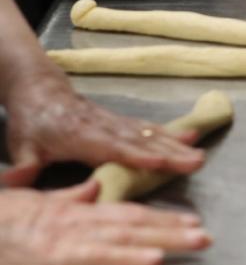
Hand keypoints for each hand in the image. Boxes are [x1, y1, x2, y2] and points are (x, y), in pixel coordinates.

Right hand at [0, 181, 210, 264]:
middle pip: (133, 228)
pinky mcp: (56, 260)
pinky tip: (150, 262)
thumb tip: (94, 190)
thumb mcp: (36, 203)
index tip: (192, 221)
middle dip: (171, 232)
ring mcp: (66, 247)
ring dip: (155, 244)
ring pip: (119, 244)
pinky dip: (123, 262)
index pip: (128, 214)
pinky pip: (95, 262)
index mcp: (76, 214)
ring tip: (188, 244)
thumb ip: (69, 199)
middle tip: (206, 237)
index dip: (162, 217)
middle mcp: (76, 227)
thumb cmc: (1, 219)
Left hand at [2, 68, 204, 186]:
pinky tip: (190, 136)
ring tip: (199, 153)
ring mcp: (115, 121)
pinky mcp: (121, 121)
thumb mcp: (21, 146)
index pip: (113, 147)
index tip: (160, 162)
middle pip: (141, 140)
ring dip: (176, 144)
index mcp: (81, 134)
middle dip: (171, 152)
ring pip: (149, 133)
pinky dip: (171, 133)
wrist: (40, 87)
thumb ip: (22, 169)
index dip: (136, 155)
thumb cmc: (32, 120)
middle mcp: (104, 126)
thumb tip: (14, 185)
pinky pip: (149, 128)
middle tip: (197, 161)